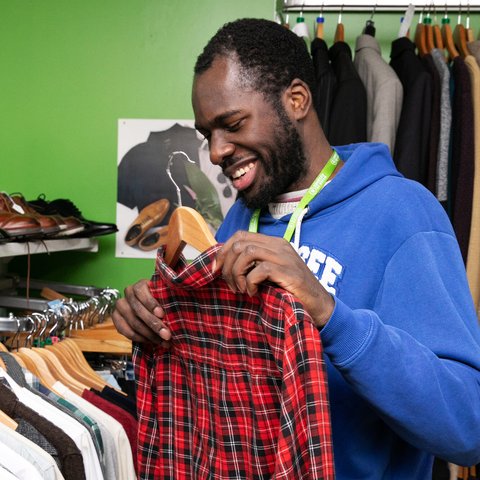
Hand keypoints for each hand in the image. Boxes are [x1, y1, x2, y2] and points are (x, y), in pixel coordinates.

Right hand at [112, 279, 171, 345]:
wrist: (148, 308)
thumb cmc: (160, 302)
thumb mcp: (163, 298)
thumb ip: (166, 301)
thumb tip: (175, 312)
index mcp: (140, 285)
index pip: (141, 291)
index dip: (151, 303)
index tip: (162, 314)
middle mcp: (128, 293)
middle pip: (138, 310)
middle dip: (154, 324)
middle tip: (166, 334)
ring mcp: (120, 306)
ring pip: (133, 322)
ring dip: (149, 334)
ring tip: (162, 341)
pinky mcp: (116, 318)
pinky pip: (126, 331)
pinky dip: (140, 338)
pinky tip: (150, 341)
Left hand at [214, 231, 333, 327]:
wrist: (319, 304)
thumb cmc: (291, 290)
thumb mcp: (270, 273)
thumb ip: (254, 265)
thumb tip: (224, 266)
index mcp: (273, 243)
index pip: (240, 235)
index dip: (223, 250)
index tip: (216, 269)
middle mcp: (278, 245)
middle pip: (240, 243)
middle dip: (228, 265)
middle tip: (232, 285)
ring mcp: (284, 257)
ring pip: (247, 252)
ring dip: (238, 273)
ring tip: (242, 289)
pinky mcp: (288, 272)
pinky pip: (260, 269)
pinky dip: (251, 282)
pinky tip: (254, 293)